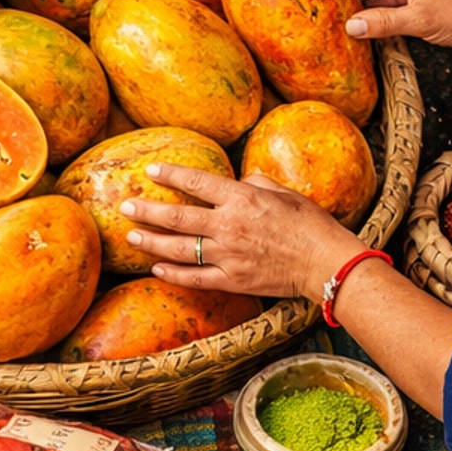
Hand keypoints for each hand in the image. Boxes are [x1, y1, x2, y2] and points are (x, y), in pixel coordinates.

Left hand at [119, 162, 356, 303]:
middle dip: (148, 210)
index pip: (197, 181)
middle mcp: (228, 225)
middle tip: (125, 205)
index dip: (171, 174)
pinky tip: (157, 269)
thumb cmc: (311, 224)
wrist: (326, 263)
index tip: (150, 170)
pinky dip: (173, 275)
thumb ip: (256, 183)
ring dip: (152, 242)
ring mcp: (228, 255)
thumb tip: (240, 180)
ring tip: (132, 236)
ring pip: (179, 249)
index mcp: (241, 199)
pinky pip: (195, 278)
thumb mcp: (285, 193)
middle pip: (178, 216)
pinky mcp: (232, 280)